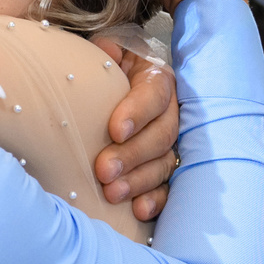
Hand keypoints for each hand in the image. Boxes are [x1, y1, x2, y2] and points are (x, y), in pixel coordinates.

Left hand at [90, 33, 179, 219]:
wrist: (96, 89)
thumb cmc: (96, 71)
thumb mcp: (97, 54)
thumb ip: (101, 52)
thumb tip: (105, 52)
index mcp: (154, 78)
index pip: (154, 93)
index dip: (137, 112)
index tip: (114, 130)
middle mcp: (168, 110)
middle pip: (162, 134)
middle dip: (133, 154)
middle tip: (103, 169)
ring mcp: (167, 142)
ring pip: (164, 163)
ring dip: (139, 181)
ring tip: (112, 193)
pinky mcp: (161, 168)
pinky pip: (167, 187)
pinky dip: (155, 200)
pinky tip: (139, 210)